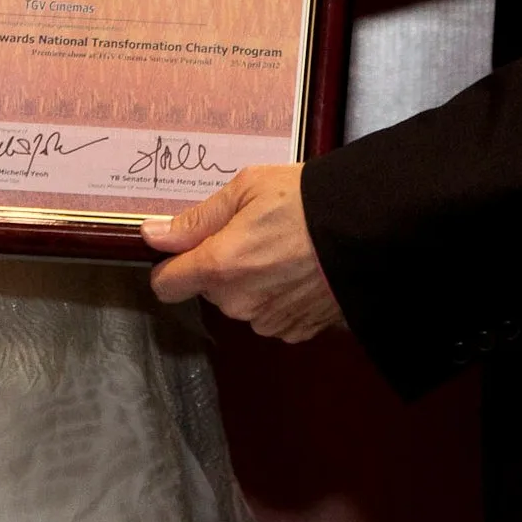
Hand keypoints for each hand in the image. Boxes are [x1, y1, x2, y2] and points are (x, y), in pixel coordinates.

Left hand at [141, 164, 344, 340]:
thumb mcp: (246, 190)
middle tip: (254, 233)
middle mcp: (239, 303)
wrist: (369, 229)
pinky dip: (280, 296)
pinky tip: (301, 271)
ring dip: (252, 283)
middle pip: (209, 289)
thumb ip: (196, 220)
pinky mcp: (298, 331)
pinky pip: (272, 315)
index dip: (173, 265)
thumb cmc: (307, 202)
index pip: (166, 286)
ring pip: (242, 303)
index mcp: (218, 267)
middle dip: (222, 265)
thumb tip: (152, 235)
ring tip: (284, 250)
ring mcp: (270, 321)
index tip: (189, 248)